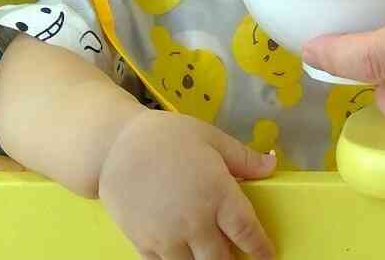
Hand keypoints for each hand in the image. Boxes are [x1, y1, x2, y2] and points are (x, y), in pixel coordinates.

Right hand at [99, 110, 276, 259]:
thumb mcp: (211, 138)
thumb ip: (244, 157)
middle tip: (235, 256)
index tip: (267, 256)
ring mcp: (167, 237)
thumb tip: (272, 164)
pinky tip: (181, 254)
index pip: (247, 233)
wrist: (112, 146)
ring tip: (207, 254)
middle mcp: (195, 222)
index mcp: (218, 194)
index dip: (261, 249)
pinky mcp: (143, 243)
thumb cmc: (166, 137)